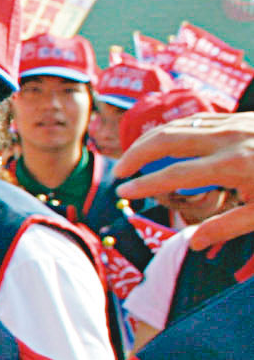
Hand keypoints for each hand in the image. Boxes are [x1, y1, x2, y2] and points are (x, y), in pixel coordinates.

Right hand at [117, 112, 253, 249]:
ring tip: (135, 157)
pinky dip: (174, 130)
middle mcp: (228, 139)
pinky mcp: (240, 116)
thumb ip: (226, 226)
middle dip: (136, 153)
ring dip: (150, 139)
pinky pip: (196, 118)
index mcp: (232, 166)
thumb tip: (194, 243)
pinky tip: (167, 142)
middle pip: (165, 139)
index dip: (145, 184)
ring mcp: (234, 123)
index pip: (174, 174)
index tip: (124, 192)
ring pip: (178, 124)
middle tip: (119, 171)